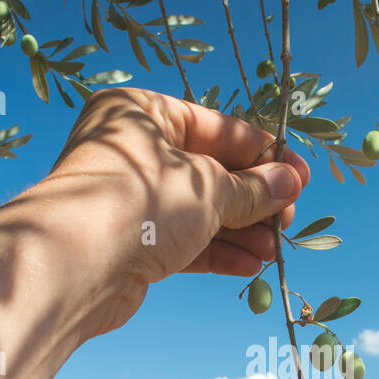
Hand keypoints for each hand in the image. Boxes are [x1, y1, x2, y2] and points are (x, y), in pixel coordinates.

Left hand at [22, 87, 311, 336]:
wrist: (76, 266)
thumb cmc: (140, 202)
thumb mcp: (210, 187)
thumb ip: (254, 188)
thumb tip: (292, 184)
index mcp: (142, 112)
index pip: (218, 128)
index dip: (266, 154)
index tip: (303, 177)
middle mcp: (132, 151)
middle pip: (211, 172)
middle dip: (255, 200)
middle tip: (291, 220)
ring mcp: (130, 199)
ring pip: (200, 212)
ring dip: (242, 231)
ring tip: (276, 250)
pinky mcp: (131, 244)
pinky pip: (185, 242)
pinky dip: (218, 252)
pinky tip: (251, 266)